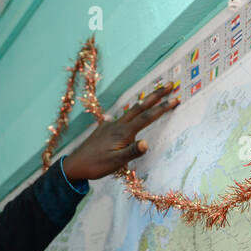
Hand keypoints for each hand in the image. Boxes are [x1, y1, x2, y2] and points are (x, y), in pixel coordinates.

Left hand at [62, 82, 180, 181]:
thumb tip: (147, 143)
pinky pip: (119, 118)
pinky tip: (127, 116)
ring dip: (144, 102)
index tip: (176, 99)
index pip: (147, 117)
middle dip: (156, 95)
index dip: (162, 108)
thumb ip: (131, 152)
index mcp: (123, 132)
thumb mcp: (115, 162)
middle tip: (169, 84)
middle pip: (140, 107)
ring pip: (130, 111)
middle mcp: (117, 124)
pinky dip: (129, 113)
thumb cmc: (96, 165)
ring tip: (153, 96)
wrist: (74, 165)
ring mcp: (109, 125)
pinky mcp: (103, 129)